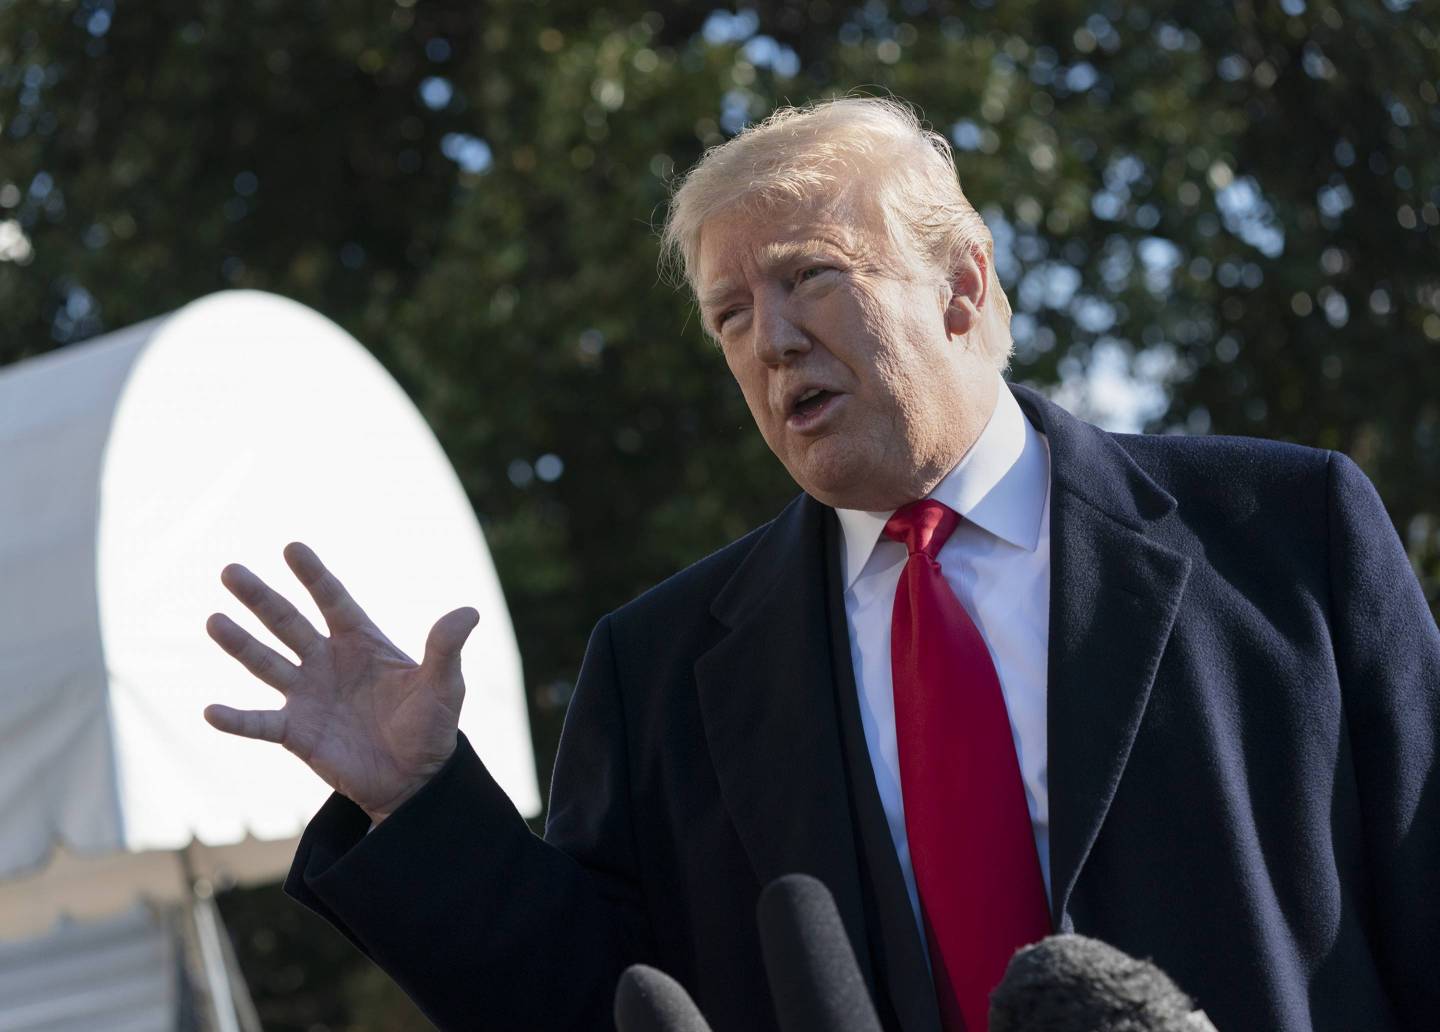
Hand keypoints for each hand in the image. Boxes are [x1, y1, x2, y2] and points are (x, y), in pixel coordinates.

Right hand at [204, 542, 477, 823]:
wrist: (415, 778)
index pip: (333, 600)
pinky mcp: (296, 733)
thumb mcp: (444, 685)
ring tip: (213, 620)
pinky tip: (210, 710)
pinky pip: (260, 723)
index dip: (313, 575)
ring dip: (240, 644)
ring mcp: (308, 695)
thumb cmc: (431, 725)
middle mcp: (327, 661)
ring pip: (266, 663)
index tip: (292, 548)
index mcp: (361, 641)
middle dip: (260, 598)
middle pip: (288, 622)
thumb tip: (470, 611)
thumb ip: (447, 648)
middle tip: (230, 571)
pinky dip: (236, 719)